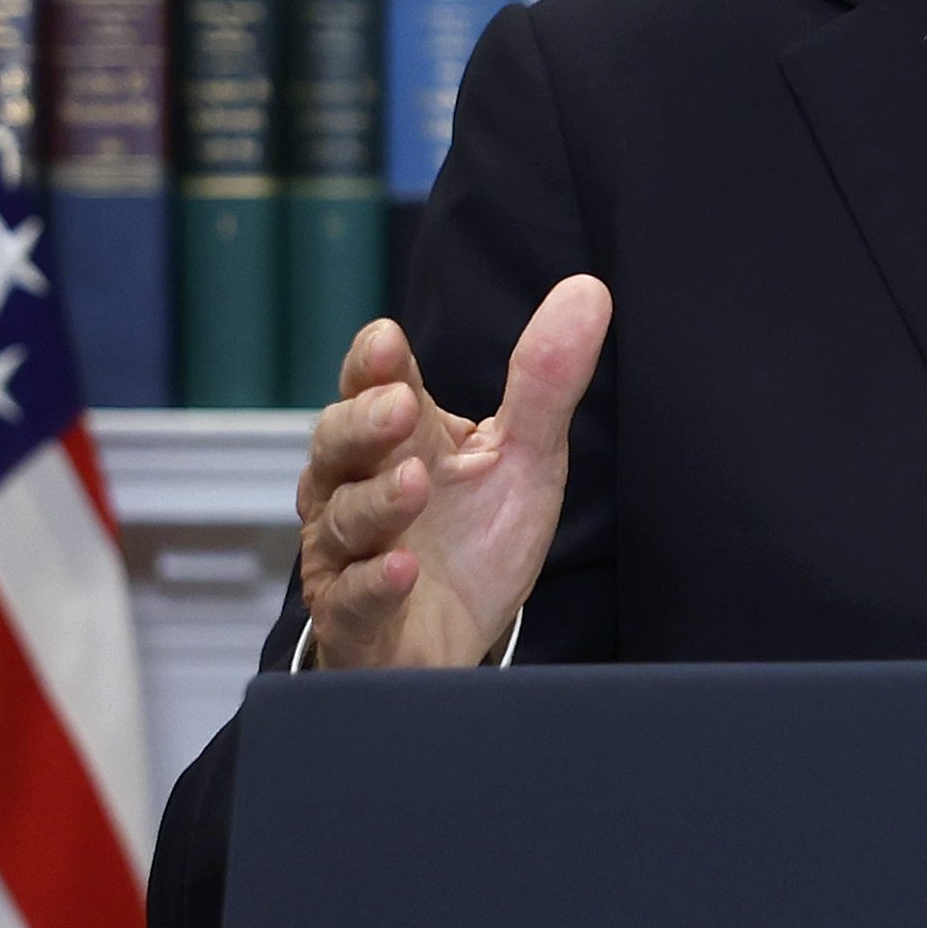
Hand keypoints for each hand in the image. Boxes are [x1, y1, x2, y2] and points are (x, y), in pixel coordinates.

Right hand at [298, 278, 611, 670]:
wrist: (455, 639)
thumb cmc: (474, 541)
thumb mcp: (524, 456)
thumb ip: (546, 381)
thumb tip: (590, 288)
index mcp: (396, 439)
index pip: (370, 385)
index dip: (372, 364)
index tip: (388, 342)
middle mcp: (355, 488)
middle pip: (336, 444)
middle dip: (363, 424)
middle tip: (400, 407)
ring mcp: (348, 554)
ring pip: (342, 520)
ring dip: (376, 501)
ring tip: (414, 484)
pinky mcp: (355, 618)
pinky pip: (353, 598)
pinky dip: (375, 582)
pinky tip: (402, 569)